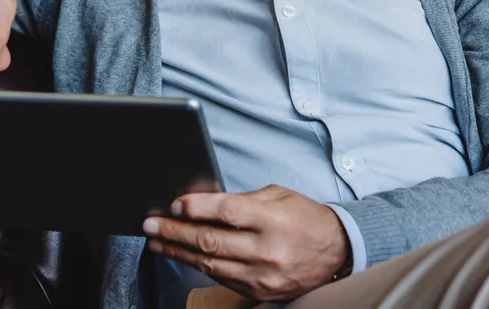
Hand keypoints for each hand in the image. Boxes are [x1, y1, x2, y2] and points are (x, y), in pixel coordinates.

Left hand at [143, 185, 349, 302]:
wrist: (338, 253)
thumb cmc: (306, 219)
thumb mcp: (279, 196)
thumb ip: (243, 200)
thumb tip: (202, 202)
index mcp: (273, 220)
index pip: (227, 212)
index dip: (197, 207)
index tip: (174, 205)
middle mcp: (267, 250)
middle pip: (211, 240)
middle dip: (175, 231)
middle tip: (150, 224)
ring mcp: (262, 275)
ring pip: (210, 262)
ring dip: (178, 250)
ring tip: (157, 240)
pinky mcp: (259, 291)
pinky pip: (220, 277)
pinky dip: (198, 264)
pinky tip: (181, 254)